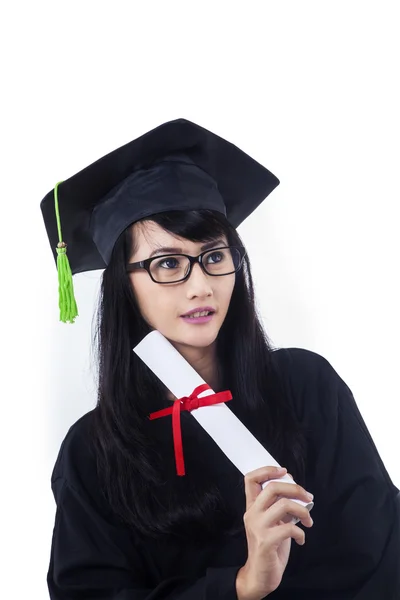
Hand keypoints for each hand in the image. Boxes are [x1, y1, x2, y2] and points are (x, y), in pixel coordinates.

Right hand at [236, 466, 313, 599]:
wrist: (260, 575)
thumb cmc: (270, 546)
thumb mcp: (272, 522)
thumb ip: (278, 506)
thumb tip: (295, 489)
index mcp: (252, 506)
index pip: (251, 479)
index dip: (267, 470)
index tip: (284, 471)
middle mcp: (252, 513)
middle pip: (273, 487)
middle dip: (295, 488)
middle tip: (308, 497)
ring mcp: (258, 527)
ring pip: (284, 504)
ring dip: (303, 511)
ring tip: (309, 520)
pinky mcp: (266, 541)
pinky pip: (290, 528)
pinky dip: (301, 532)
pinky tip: (301, 539)